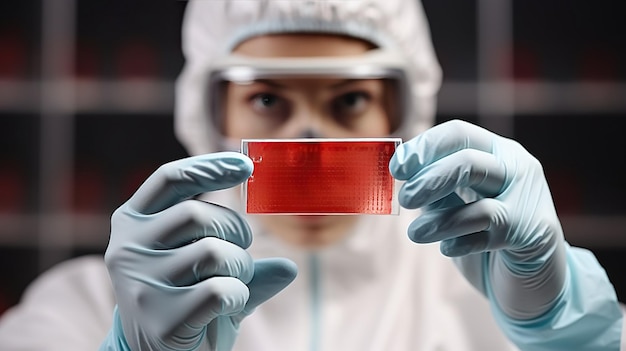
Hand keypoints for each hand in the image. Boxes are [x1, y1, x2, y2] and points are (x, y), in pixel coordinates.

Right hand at [100, 152, 296, 350]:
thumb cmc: (186, 300)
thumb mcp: (211, 270)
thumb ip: (242, 258)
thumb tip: (289, 268)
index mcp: (134, 223)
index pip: (169, 179)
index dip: (208, 168)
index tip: (246, 166)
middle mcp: (128, 248)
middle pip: (197, 215)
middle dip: (234, 231)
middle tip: (239, 252)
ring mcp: (140, 283)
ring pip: (213, 252)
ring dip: (240, 268)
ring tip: (233, 282)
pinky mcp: (160, 317)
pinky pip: (220, 290)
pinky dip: (238, 295)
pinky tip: (227, 306)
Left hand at [389, 119, 565, 319]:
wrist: (530, 280)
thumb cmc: (485, 236)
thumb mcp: (454, 207)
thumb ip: (433, 191)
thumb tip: (399, 179)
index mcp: (495, 152)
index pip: (458, 134)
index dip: (423, 148)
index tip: (396, 168)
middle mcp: (517, 168)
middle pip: (468, 162)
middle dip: (429, 180)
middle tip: (404, 199)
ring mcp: (528, 199)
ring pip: (479, 202)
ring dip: (440, 219)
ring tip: (415, 233)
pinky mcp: (532, 232)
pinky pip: (488, 231)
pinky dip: (460, 240)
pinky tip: (447, 249)